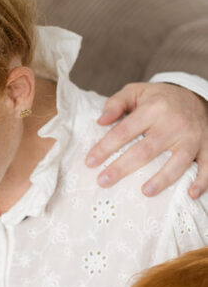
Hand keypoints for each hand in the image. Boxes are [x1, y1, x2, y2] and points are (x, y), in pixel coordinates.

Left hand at [86, 82, 207, 197]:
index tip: (89, 163)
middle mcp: (174, 122)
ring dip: (163, 178)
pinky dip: (202, 181)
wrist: (196, 96)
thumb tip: (100, 122)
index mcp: (154, 108)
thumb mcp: (136, 92)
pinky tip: (191, 194)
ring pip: (178, 161)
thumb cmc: (160, 99)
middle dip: (123, 167)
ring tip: (145, 192)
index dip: (105, 147)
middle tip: (103, 182)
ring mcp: (193, 136)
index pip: (124, 130)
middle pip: (146, 150)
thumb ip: (116, 103)